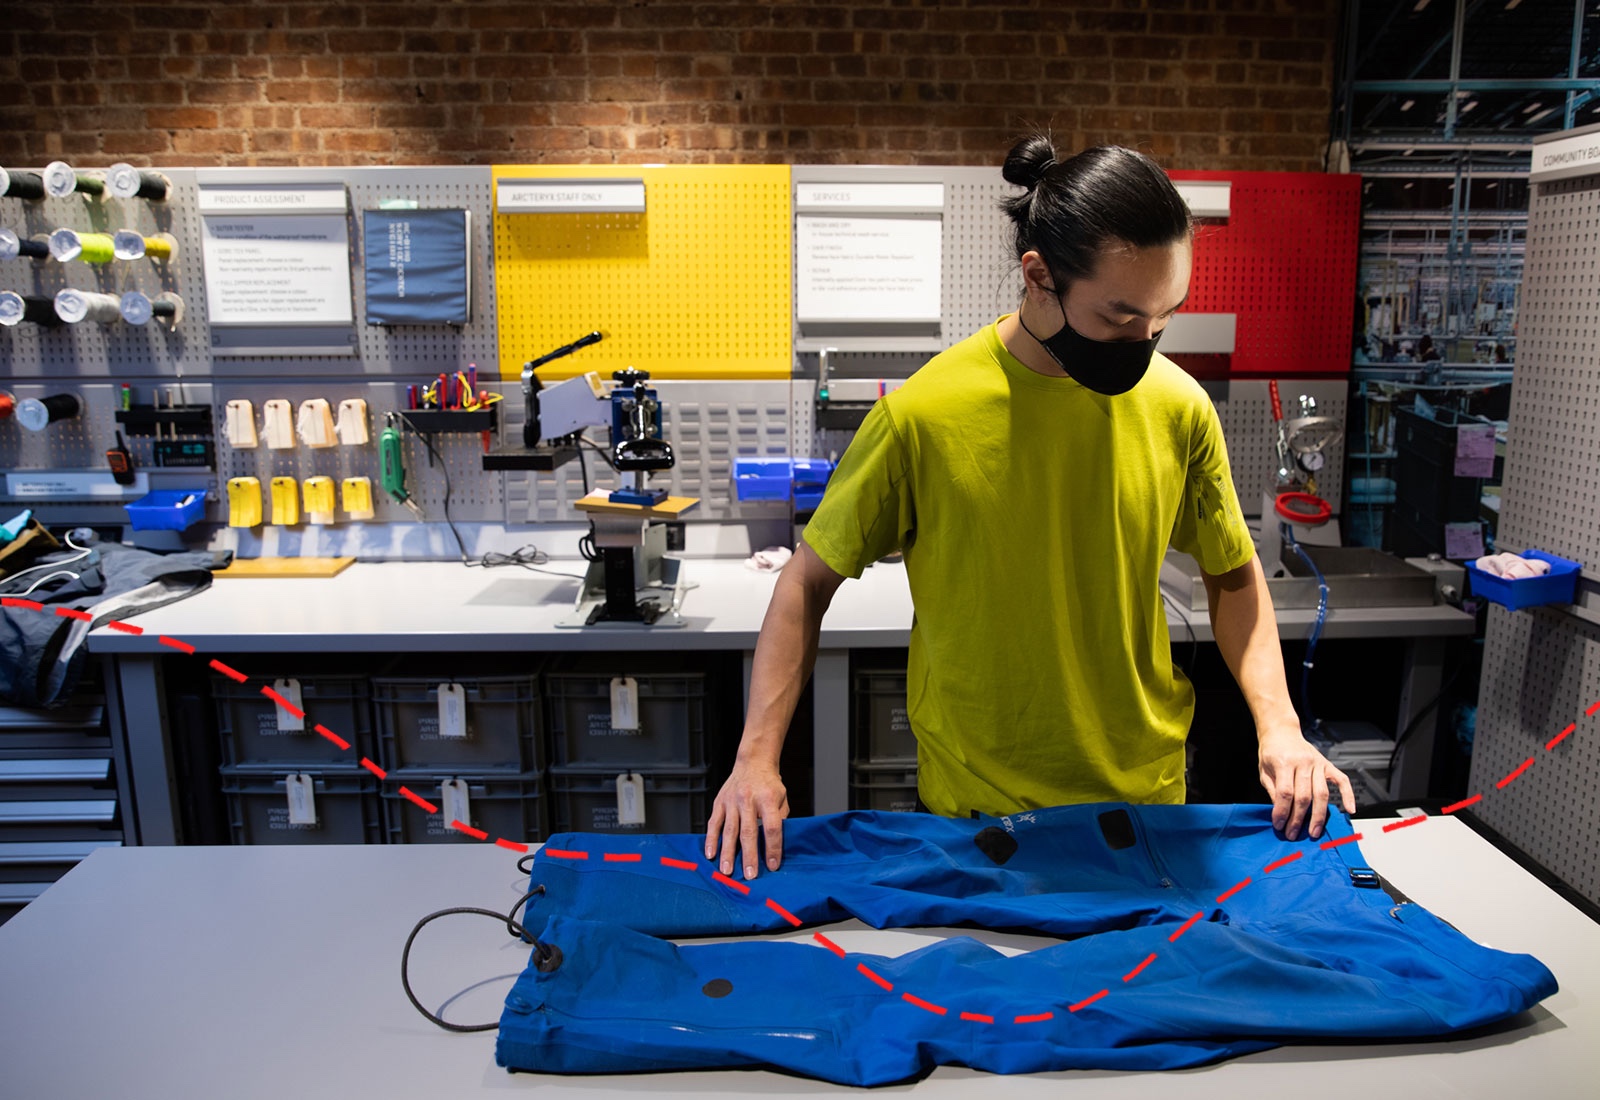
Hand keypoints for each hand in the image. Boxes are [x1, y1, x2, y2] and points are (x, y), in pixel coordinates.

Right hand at [705, 757, 788, 879]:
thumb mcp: (782, 798)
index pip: (771, 827)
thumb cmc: (769, 785)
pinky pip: (714, 823)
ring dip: (728, 853)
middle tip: (749, 876)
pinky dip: (711, 840)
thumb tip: (776, 846)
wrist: (753, 763)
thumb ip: (780, 819)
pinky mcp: (719, 802)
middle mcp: (748, 799)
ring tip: (727, 871)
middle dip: (749, 856)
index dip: (773, 847)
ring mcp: (731, 801)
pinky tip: (710, 854)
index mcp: (767, 798)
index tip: (773, 865)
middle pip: (748, 832)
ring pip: (729, 830)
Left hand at [1257, 725, 1355, 840]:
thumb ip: (1273, 790)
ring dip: (1318, 816)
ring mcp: (1318, 763)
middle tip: (1293, 834)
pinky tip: (1350, 810)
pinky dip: (1348, 795)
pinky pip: (1342, 780)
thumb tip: (1281, 813)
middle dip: (1298, 819)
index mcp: (1284, 762)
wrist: (1281, 732)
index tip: (1279, 825)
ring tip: (1313, 831)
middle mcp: (1303, 762)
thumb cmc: (1272, 751)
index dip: (1282, 811)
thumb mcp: (1264, 770)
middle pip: (1305, 796)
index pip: (1286, 793)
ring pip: (1322, 793)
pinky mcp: (1327, 764)